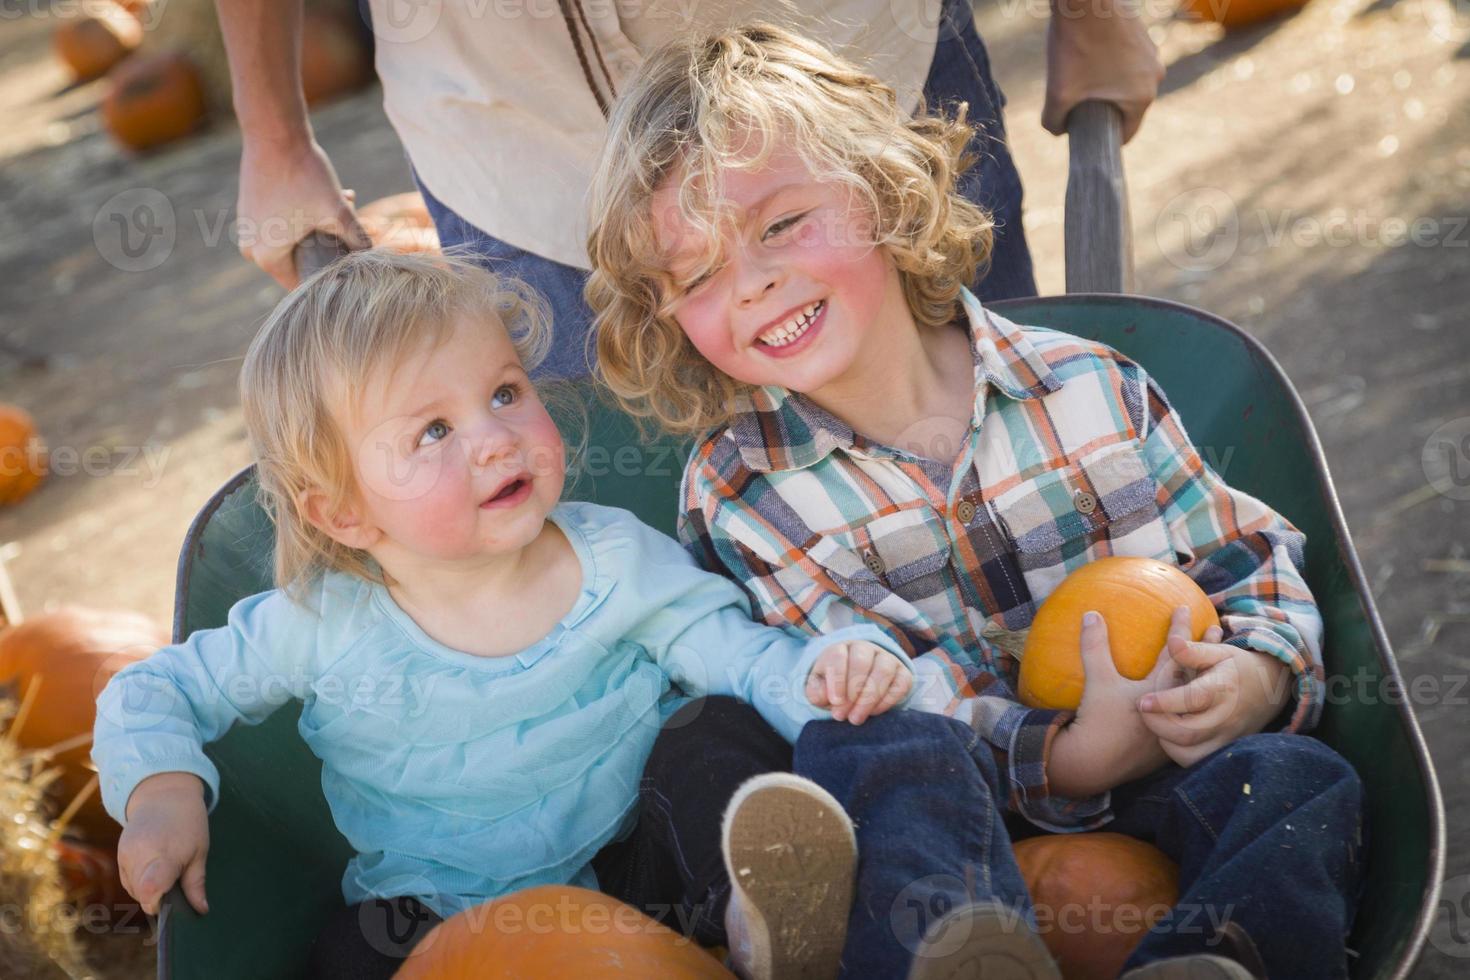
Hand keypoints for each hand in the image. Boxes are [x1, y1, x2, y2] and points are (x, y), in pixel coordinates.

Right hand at [118, 772, 209, 915]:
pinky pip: (127, 880)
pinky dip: (139, 882)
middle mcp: (139, 855)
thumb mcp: (199, 851)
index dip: (157, 903)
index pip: (150, 888)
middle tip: (175, 884)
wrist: (163, 795)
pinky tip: (153, 868)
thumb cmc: (189, 823)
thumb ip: (196, 883)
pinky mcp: (119, 853)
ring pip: (133, 890)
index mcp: (163, 853)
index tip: (169, 902)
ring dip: (148, 890)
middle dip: (158, 898)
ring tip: (166, 871)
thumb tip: (201, 910)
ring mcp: (125, 854)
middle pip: (141, 895)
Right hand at [237, 135, 370, 289]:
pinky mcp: (250, 209)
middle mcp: (250, 247)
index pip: (302, 283)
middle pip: (301, 259)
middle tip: (349, 224)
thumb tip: (374, 258)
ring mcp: (248, 227)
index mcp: (266, 257)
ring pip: (294, 238)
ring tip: (345, 204)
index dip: (330, 274)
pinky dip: (305, 214)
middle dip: (329, 246)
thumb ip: (357, 239)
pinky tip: (327, 196)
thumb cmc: (304, 175)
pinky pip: (282, 223)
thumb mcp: (337, 212)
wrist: (275, 132)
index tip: (350, 259)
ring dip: (321, 227)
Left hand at [806, 640, 911, 724]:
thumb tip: (824, 696)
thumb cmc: (833, 685)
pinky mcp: (903, 673)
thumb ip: (816, 691)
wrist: (855, 685)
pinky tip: (873, 712)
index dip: (837, 679)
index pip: (839, 656)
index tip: (835, 701)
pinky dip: (888, 700)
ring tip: (856, 718)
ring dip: (869, 698)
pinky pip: (901, 684)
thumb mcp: (819, 687)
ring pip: (883, 671)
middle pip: (862, 662)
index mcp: (841, 648)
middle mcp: (865, 648)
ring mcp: (886, 658)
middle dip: (852, 692)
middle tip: (843, 715)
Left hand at [1042, 0, 1165, 143]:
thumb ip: (1054, 123)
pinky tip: (1086, 57)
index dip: (1103, 141)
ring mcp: (1151, 54)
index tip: (1085, 138)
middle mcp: (1155, 76)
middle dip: (1101, 111)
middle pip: (1125, 108)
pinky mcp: (1143, 36)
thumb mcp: (1057, 93)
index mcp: (1142, 97)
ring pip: (1126, 84)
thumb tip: (1059, 132)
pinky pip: (1126, 63)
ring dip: (1105, 87)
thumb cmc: (1074, 46)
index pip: (1126, 133)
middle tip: (1075, 107)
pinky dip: (1108, 66)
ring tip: (1078, 79)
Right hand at [1048, 605, 1194, 795]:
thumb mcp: (1097, 680)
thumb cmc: (1097, 720)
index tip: (1185, 608)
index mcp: (1157, 689)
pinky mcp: (1165, 746)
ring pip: (1193, 700)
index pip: (1173, 653)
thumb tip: (1090, 613)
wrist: (1094, 764)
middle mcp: (1171, 708)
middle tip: (1216, 630)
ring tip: (1211, 666)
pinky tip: (1196, 706)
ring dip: (1201, 680)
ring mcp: (1171, 728)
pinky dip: (1193, 710)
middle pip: (1193, 674)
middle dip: (1204, 651)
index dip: (1179, 629)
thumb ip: (1095, 646)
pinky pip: (1186, 723)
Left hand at [1138, 632, 1291, 766]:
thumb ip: (1192, 650)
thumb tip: (1171, 643)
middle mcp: (1226, 717)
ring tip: (1157, 723)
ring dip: (1166, 742)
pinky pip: (1197, 762)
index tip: (1142, 701)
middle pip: (1187, 734)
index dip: (1165, 703)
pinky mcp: (1224, 749)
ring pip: (1190, 755)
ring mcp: (1227, 737)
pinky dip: (1178, 754)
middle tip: (1144, 710)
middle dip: (1158, 725)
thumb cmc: (1235, 666)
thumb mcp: (1218, 652)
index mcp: (1222, 689)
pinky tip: (1170, 736)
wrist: (1269, 688)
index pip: (1194, 699)